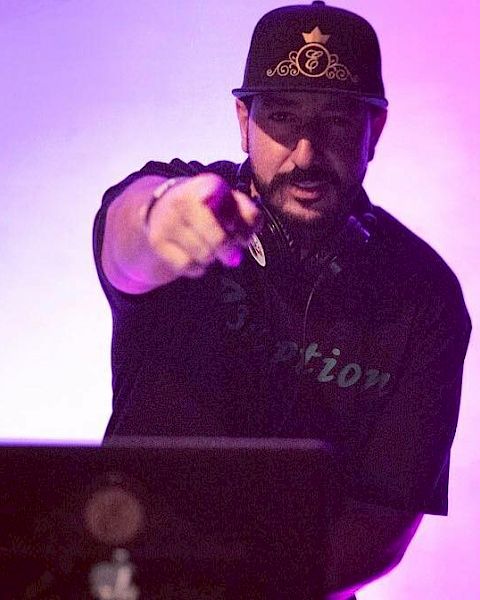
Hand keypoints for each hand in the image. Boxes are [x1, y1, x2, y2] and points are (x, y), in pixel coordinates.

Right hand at [146, 173, 260, 278]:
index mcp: (208, 186)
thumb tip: (249, 232)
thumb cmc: (206, 208)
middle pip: (219, 239)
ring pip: (204, 255)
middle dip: (229, 250)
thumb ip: (249, 214)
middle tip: (232, 254)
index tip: (240, 233)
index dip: (241, 228)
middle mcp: (184, 199)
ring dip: (212, 258)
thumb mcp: (230, 202)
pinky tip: (196, 258)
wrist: (163, 208)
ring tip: (210, 250)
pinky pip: (188, 265)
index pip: (234, 210)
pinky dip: (197, 268)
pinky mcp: (157, 241)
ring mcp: (169, 221)